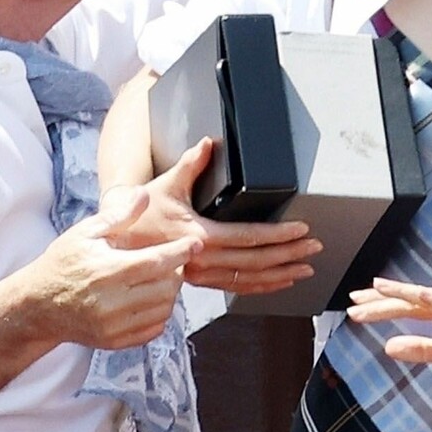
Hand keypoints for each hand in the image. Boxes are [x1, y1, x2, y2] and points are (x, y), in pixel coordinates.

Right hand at [27, 188, 199, 349]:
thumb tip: (144, 195)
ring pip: (165, 309)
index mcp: (107, 271)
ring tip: (158, 279)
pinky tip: (149, 299)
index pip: (157, 262)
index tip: (195, 243)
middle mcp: (112, 302)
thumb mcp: (85, 233)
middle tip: (170, 261)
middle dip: (176, 271)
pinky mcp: (115, 341)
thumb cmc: (61, 265)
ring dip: (170, 293)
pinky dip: (160, 313)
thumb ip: (118, 215)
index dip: (181, 252)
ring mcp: (114, 325)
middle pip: (166, 287)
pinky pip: (154, 328)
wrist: (37, 306)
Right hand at [113, 137, 321, 295]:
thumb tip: (209, 143)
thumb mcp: (165, 185)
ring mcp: (201, 275)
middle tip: (314, 247)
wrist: (116, 243)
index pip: (248, 237)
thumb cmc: (141, 214)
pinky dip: (260, 287)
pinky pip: (235, 289)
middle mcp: (203, 259)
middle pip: (255, 261)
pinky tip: (279, 283)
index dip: (278, 234)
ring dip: (280, 275)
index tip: (301, 230)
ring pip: (248, 280)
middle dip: (289, 255)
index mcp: (199, 235)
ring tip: (305, 269)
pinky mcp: (199, 282)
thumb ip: (191, 164)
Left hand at [345, 278, 431, 384]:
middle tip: (351, 302)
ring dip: (401, 296)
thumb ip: (425, 350)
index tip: (357, 307)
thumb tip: (390, 347)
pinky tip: (417, 295)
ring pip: (429, 300)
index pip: (411, 310)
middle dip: (381, 302)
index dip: (383, 307)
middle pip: (413, 303)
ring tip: (375, 291)